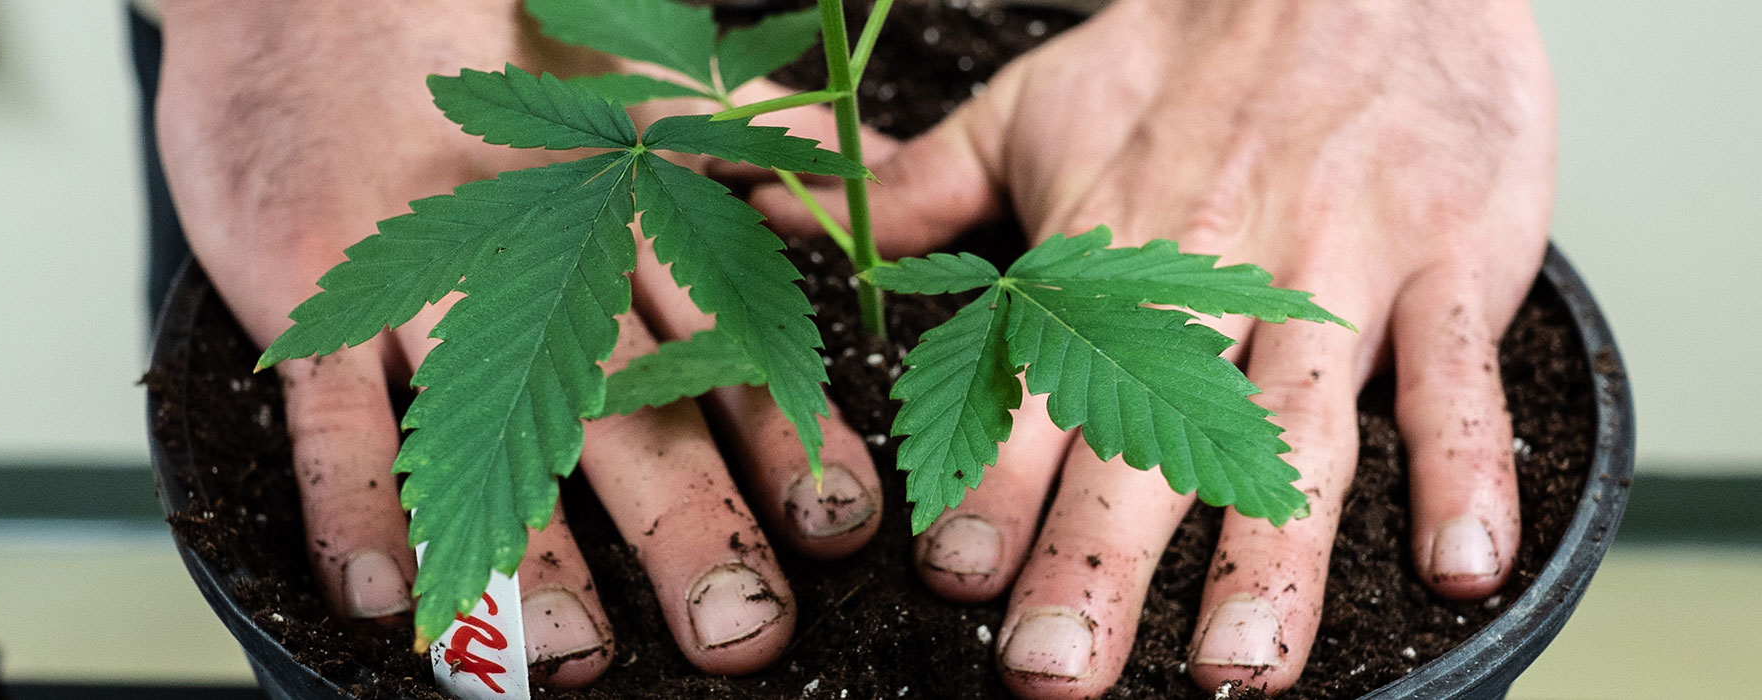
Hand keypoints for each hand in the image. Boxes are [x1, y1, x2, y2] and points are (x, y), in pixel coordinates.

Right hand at [156, 0, 894, 685]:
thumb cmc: (489, 45)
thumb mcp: (638, 81)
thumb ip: (760, 133)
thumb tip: (873, 161)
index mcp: (627, 214)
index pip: (727, 336)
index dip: (788, 435)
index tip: (840, 524)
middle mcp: (540, 256)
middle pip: (627, 402)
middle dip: (691, 524)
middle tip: (737, 623)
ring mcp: (424, 278)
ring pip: (486, 421)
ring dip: (531, 545)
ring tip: (572, 650)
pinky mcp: (313, 287)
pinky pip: (330, 407)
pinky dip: (353, 499)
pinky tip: (390, 590)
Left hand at [754, 0, 1553, 694]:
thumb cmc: (1197, 49)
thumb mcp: (1036, 107)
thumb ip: (924, 188)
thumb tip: (793, 207)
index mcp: (1113, 248)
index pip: (1039, 385)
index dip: (993, 482)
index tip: (951, 572)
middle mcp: (1220, 274)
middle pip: (1155, 435)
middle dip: (1099, 560)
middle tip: (1054, 666)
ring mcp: (1342, 271)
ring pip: (1302, 427)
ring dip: (1270, 555)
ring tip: (1235, 667)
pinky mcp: (1454, 262)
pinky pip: (1462, 376)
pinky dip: (1467, 470)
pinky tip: (1460, 566)